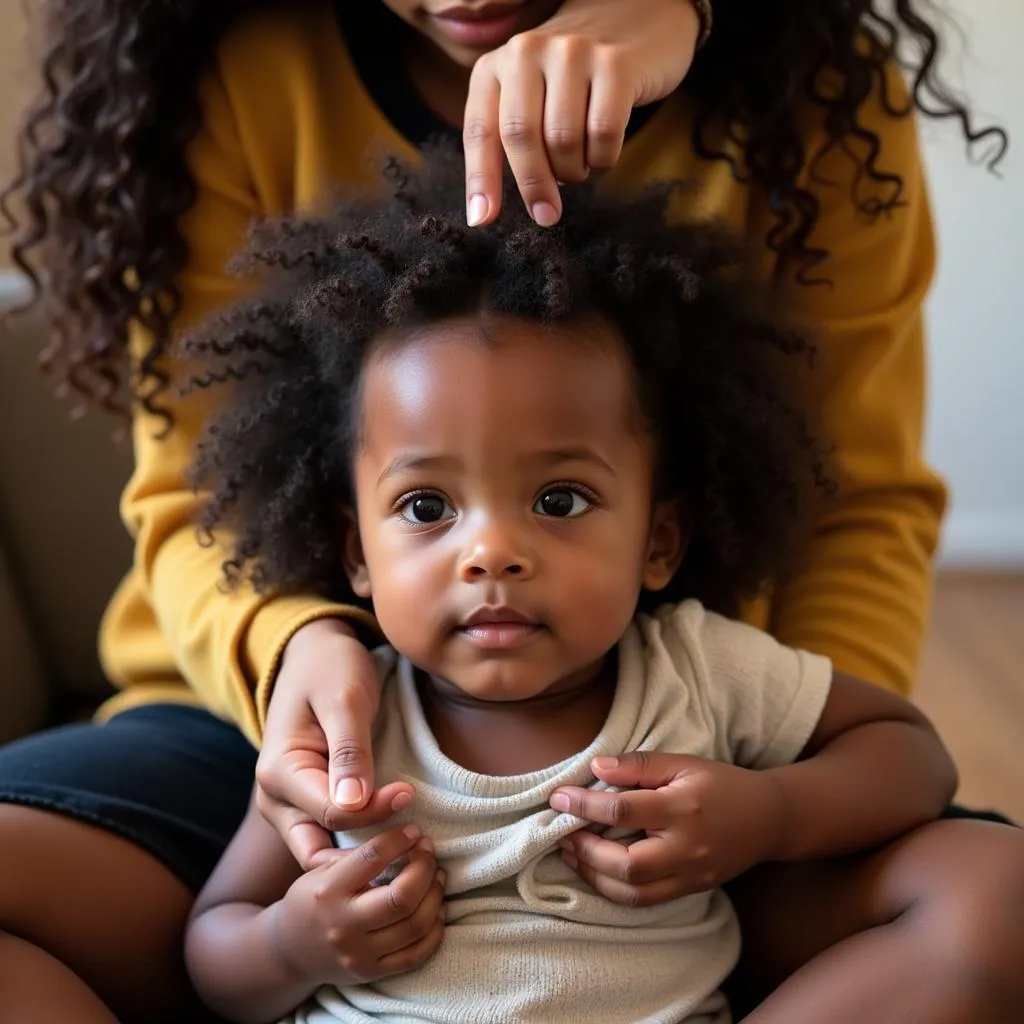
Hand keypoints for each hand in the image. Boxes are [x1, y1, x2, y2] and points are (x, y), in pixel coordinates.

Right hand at [256, 618, 415, 868]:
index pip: (331, 814)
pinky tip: (391, 839)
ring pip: (321, 853)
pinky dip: (357, 846)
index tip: (410, 791)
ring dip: (361, 859)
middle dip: (362, 860)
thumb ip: (349, 751)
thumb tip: (353, 804)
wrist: (316, 653)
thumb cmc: (331, 668)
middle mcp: (274, 798)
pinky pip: (329, 839)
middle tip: (412, 844)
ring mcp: (288, 805)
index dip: (375, 810)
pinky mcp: (307, 804)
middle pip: (317, 851)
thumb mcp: (345, 700)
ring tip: (407, 847)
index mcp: (279, 772)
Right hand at [273, 823, 446, 987]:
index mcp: (328, 891)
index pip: (373, 858)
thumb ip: (357, 856)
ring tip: (438, 876)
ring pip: (416, 925)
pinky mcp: (371, 974)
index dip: (400, 839)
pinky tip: (436, 909)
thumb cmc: (312, 899)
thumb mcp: (320, 869)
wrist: (289, 952)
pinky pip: (416, 954)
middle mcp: (343, 925)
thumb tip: (405, 837)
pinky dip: (434, 930)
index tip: (414, 831)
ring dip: (435, 895)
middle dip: (425, 867)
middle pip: (402, 897)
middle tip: (428, 851)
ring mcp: (359, 954)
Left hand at [464, 0, 701, 226]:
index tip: (483, 220)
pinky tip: (602, 153)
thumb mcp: (527, 98)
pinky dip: (603, 159)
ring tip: (578, 165)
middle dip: (533, 185)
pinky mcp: (616, 65)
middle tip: (546, 215)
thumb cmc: (572, 79)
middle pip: (521, 136)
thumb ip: (505, 142)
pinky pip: (604, 135)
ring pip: (564, 140)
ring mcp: (573, 53)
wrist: (636, 18)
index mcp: (496, 65)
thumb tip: (482, 215)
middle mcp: (528, 51)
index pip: (481, 130)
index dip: (480, 180)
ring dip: (573, 171)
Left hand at [550, 752, 784, 905]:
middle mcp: (686, 848)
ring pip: (633, 893)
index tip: (558, 797)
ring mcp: (690, 875)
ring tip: (570, 853)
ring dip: (593, 876)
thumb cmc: (721, 783)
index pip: (623, 810)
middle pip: (626, 865)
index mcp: (683, 808)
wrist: (769, 819)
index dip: (584, 804)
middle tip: (561, 832)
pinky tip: (596, 870)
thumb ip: (639, 764)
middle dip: (586, 851)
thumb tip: (596, 767)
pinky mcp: (690, 890)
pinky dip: (614, 889)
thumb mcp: (683, 762)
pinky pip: (645, 901)